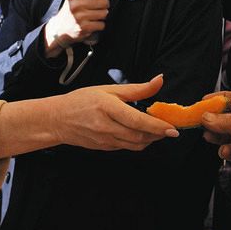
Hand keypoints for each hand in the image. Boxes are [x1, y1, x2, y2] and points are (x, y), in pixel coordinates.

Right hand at [43, 0, 115, 56]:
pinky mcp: (84, 28)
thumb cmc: (70, 12)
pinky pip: (102, 24)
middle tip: (98, 7)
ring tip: (93, 16)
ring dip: (102, 15)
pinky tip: (91, 24)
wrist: (59, 30)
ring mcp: (80, 17)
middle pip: (103, 1)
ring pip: (105, 13)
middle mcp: (76, 4)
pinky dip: (99, 25)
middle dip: (104, 4)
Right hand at [52, 75, 177, 150]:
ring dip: (150, 139)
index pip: (137, 121)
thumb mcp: (108, 89)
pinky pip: (127, 148)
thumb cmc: (81, 101)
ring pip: (135, 145)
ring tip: (157, 130)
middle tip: (169, 127)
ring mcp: (104, 140)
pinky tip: (140, 133)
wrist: (57, 119)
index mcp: (107, 107)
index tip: (172, 129)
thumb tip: (159, 81)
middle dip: (158, 134)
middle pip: (139, 136)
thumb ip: (137, 89)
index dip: (157, 126)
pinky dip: (138, 142)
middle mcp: (106, 127)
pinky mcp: (104, 148)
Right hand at [201, 90, 230, 195]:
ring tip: (209, 135)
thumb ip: (228, 122)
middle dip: (215, 119)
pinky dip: (225, 150)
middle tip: (201, 120)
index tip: (204, 102)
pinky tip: (225, 151)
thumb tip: (208, 117)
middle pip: (229, 116)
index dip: (220, 99)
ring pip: (227, 134)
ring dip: (217, 135)